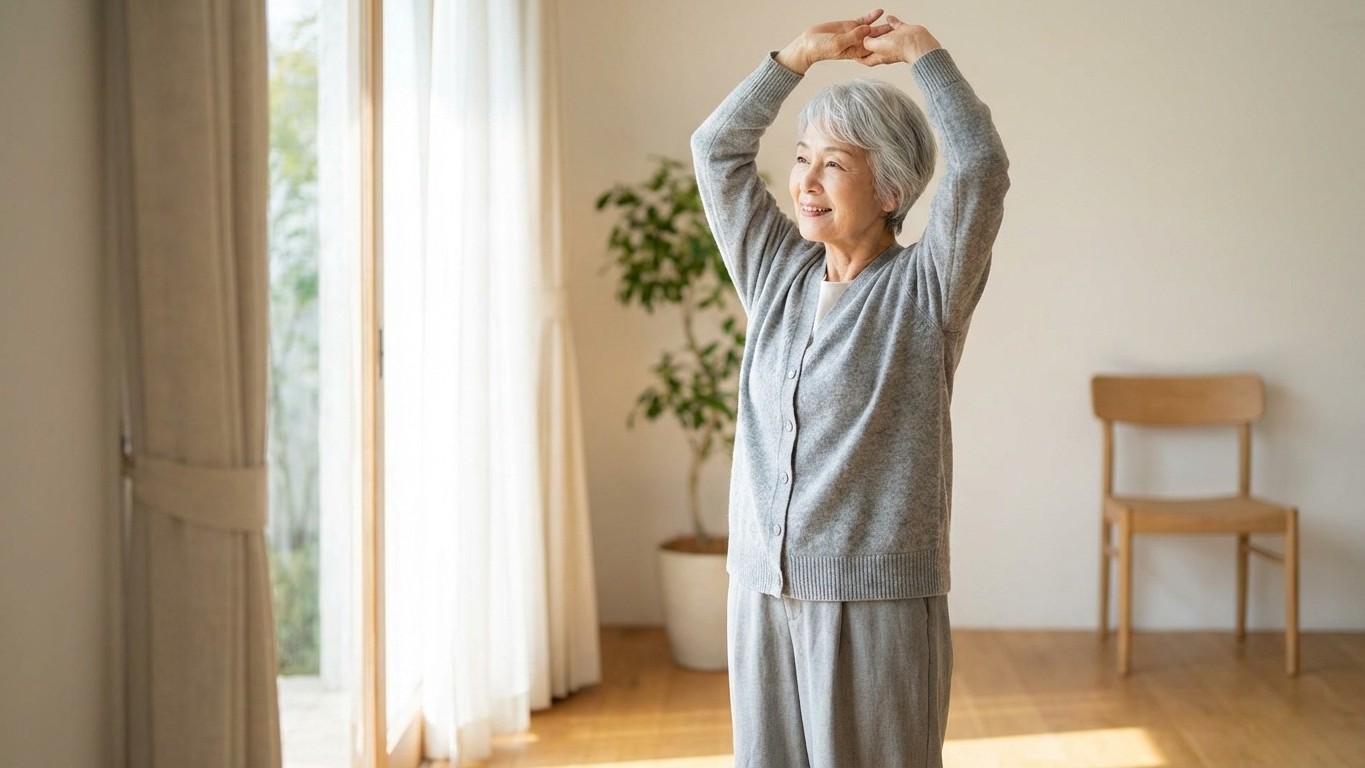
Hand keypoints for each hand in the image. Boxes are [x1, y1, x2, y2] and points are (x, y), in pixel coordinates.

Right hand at [775, 9, 891, 74]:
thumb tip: (867, 30)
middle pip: (876, 40)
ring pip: (872, 29)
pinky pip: (864, 20)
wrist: (809, 43)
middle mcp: (857, 44)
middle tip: (900, 32)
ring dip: (882, 25)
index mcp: (856, 53)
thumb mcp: (837, 44)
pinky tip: (880, 11)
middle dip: (887, 37)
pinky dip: (872, 16)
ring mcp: (855, 34)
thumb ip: (852, 37)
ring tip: (893, 20)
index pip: (873, 51)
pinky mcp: (850, 25)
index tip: (896, 46)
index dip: (884, 49)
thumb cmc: (821, 49)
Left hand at [859, 14, 940, 65]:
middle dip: (867, 42)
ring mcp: (896, 42)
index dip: (858, 57)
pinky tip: (888, 17)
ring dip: (878, 31)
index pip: (865, 59)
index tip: (852, 53)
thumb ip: (868, 43)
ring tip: (872, 25)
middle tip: (860, 37)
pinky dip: (892, 22)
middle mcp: (887, 50)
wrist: (919, 43)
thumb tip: (865, 40)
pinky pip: (896, 26)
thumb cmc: (901, 48)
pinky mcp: (904, 33)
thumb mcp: (877, 46)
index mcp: (879, 56)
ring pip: (885, 36)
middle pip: (874, 47)